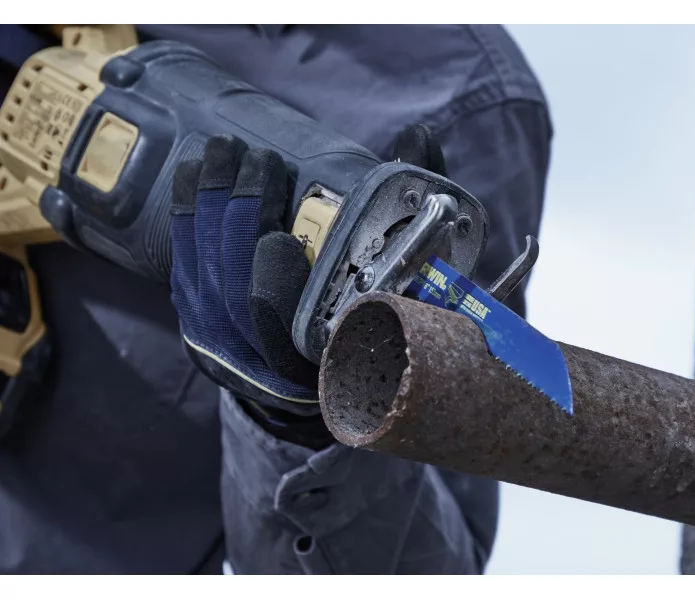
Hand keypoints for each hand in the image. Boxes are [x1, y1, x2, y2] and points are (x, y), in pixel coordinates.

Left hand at [169, 125, 447, 442]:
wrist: (324, 378)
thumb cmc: (374, 322)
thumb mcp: (407, 286)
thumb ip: (413, 211)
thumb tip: (417, 135)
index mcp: (316, 363)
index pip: (282, 335)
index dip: (271, 289)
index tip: (277, 239)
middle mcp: (263, 365)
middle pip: (232, 287)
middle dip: (238, 214)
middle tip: (256, 158)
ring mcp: (223, 348)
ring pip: (202, 272)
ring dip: (207, 205)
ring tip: (221, 151)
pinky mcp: (199, 325)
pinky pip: (182, 269)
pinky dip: (185, 220)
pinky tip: (191, 178)